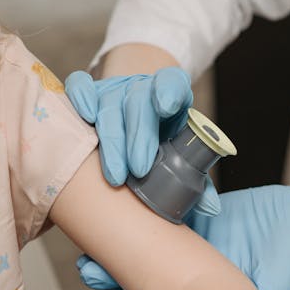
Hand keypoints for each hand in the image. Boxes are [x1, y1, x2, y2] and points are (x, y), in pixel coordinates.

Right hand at [65, 68, 219, 214]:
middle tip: (139, 170)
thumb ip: (197, 175)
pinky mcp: (92, 93)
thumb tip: (209, 206)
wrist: (142, 121)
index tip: (166, 108)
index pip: (172, 82)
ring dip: (111, 140)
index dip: (168, 91)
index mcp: (173, 96)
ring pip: (109, 103)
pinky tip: (84, 117)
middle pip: (138, 102)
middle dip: (137, 137)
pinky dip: (80, 98)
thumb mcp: (183, 153)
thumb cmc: (165, 141)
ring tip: (115, 176)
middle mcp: (143, 88)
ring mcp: (115, 89)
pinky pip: (80, 86)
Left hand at [78, 185, 289, 289]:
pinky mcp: (194, 214)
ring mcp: (189, 242)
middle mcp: (190, 272)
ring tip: (90, 246)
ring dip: (118, 246)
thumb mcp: (277, 282)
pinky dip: (141, 210)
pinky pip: (162, 210)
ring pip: (145, 244)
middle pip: (142, 277)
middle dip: (112, 276)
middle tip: (85, 272)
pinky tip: (118, 202)